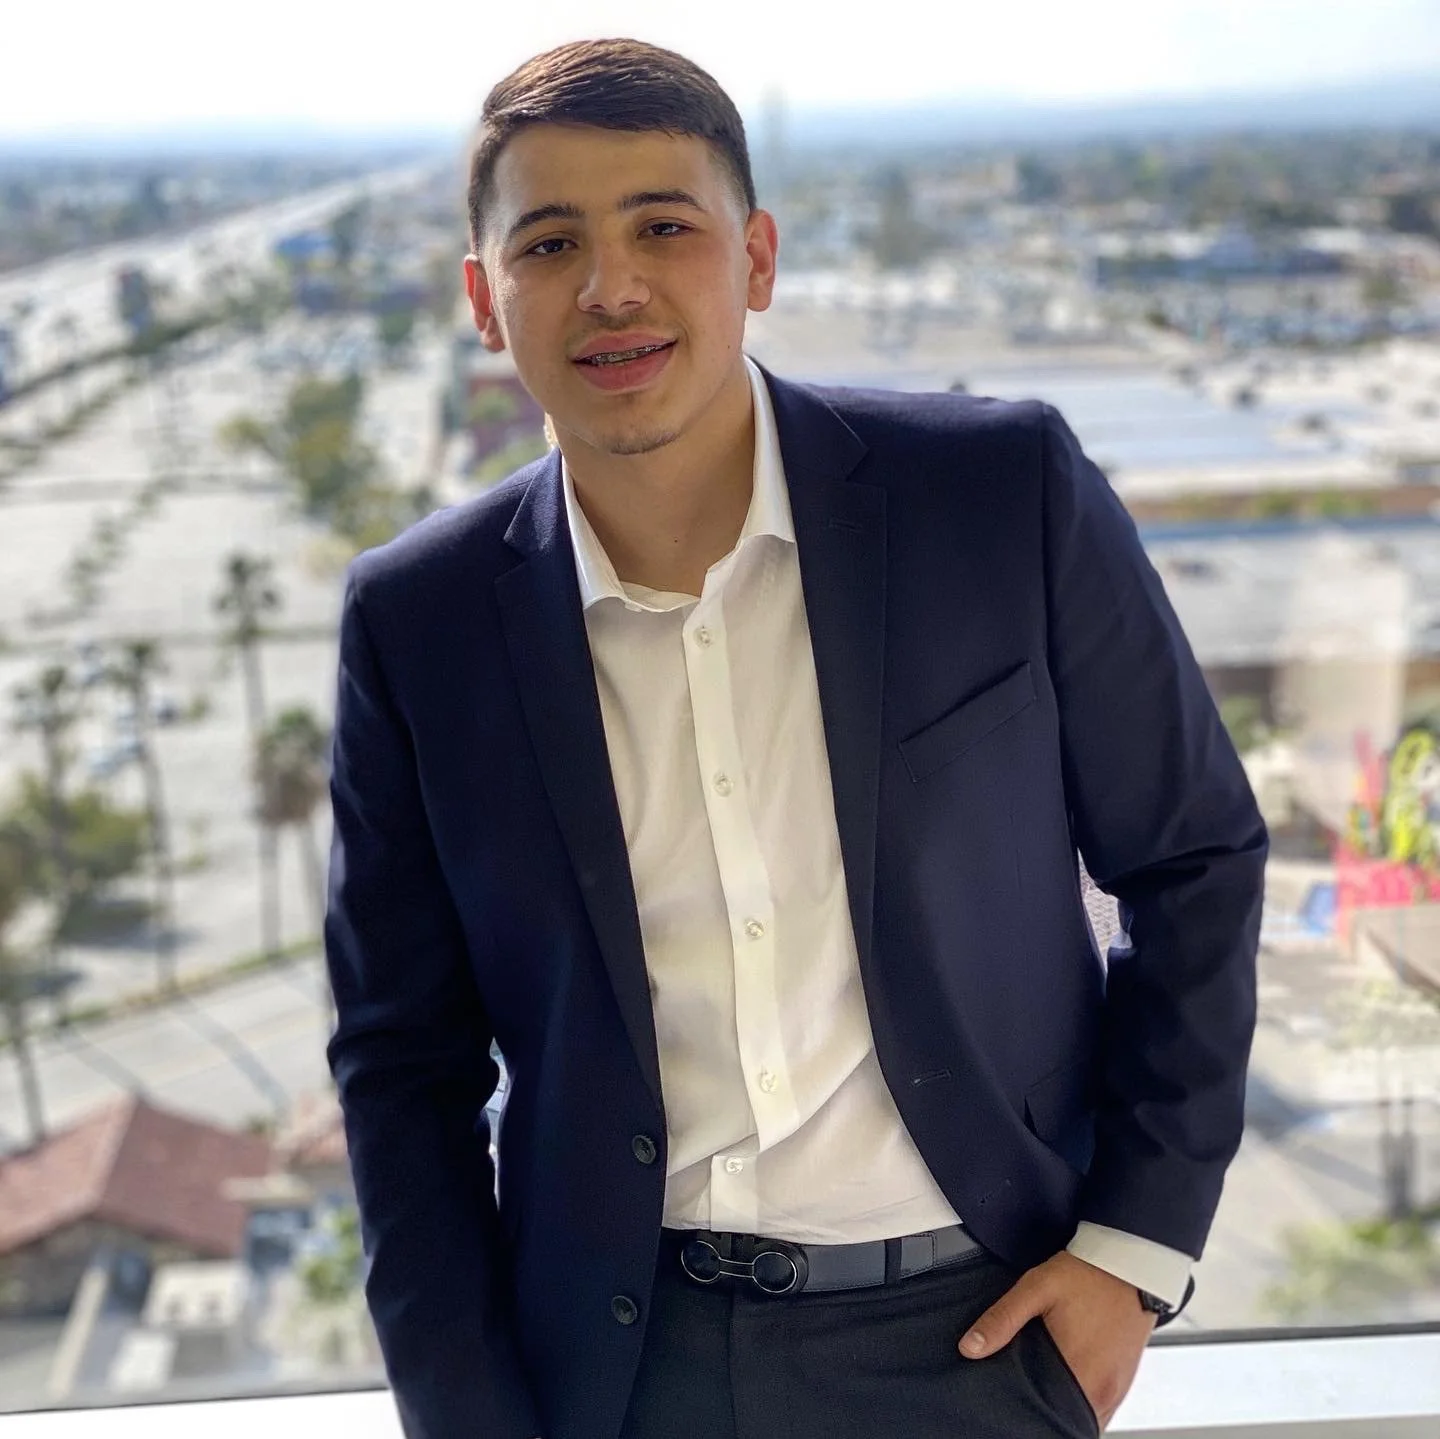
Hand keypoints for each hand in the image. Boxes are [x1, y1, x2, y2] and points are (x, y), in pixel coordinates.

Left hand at [957, 1251, 1155, 1428]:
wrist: (1129, 1263)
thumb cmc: (1088, 1275)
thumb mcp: (1036, 1288)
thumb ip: (1002, 1319)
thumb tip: (970, 1347)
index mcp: (1081, 1374)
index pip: (1048, 1417)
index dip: (1027, 1414)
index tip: (1012, 1403)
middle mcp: (1103, 1391)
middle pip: (1066, 1419)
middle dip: (1043, 1411)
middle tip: (1022, 1392)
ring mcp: (1117, 1389)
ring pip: (1085, 1416)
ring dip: (1063, 1407)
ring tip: (1041, 1385)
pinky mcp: (1124, 1381)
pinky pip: (1099, 1406)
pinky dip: (1080, 1400)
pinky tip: (1064, 1381)